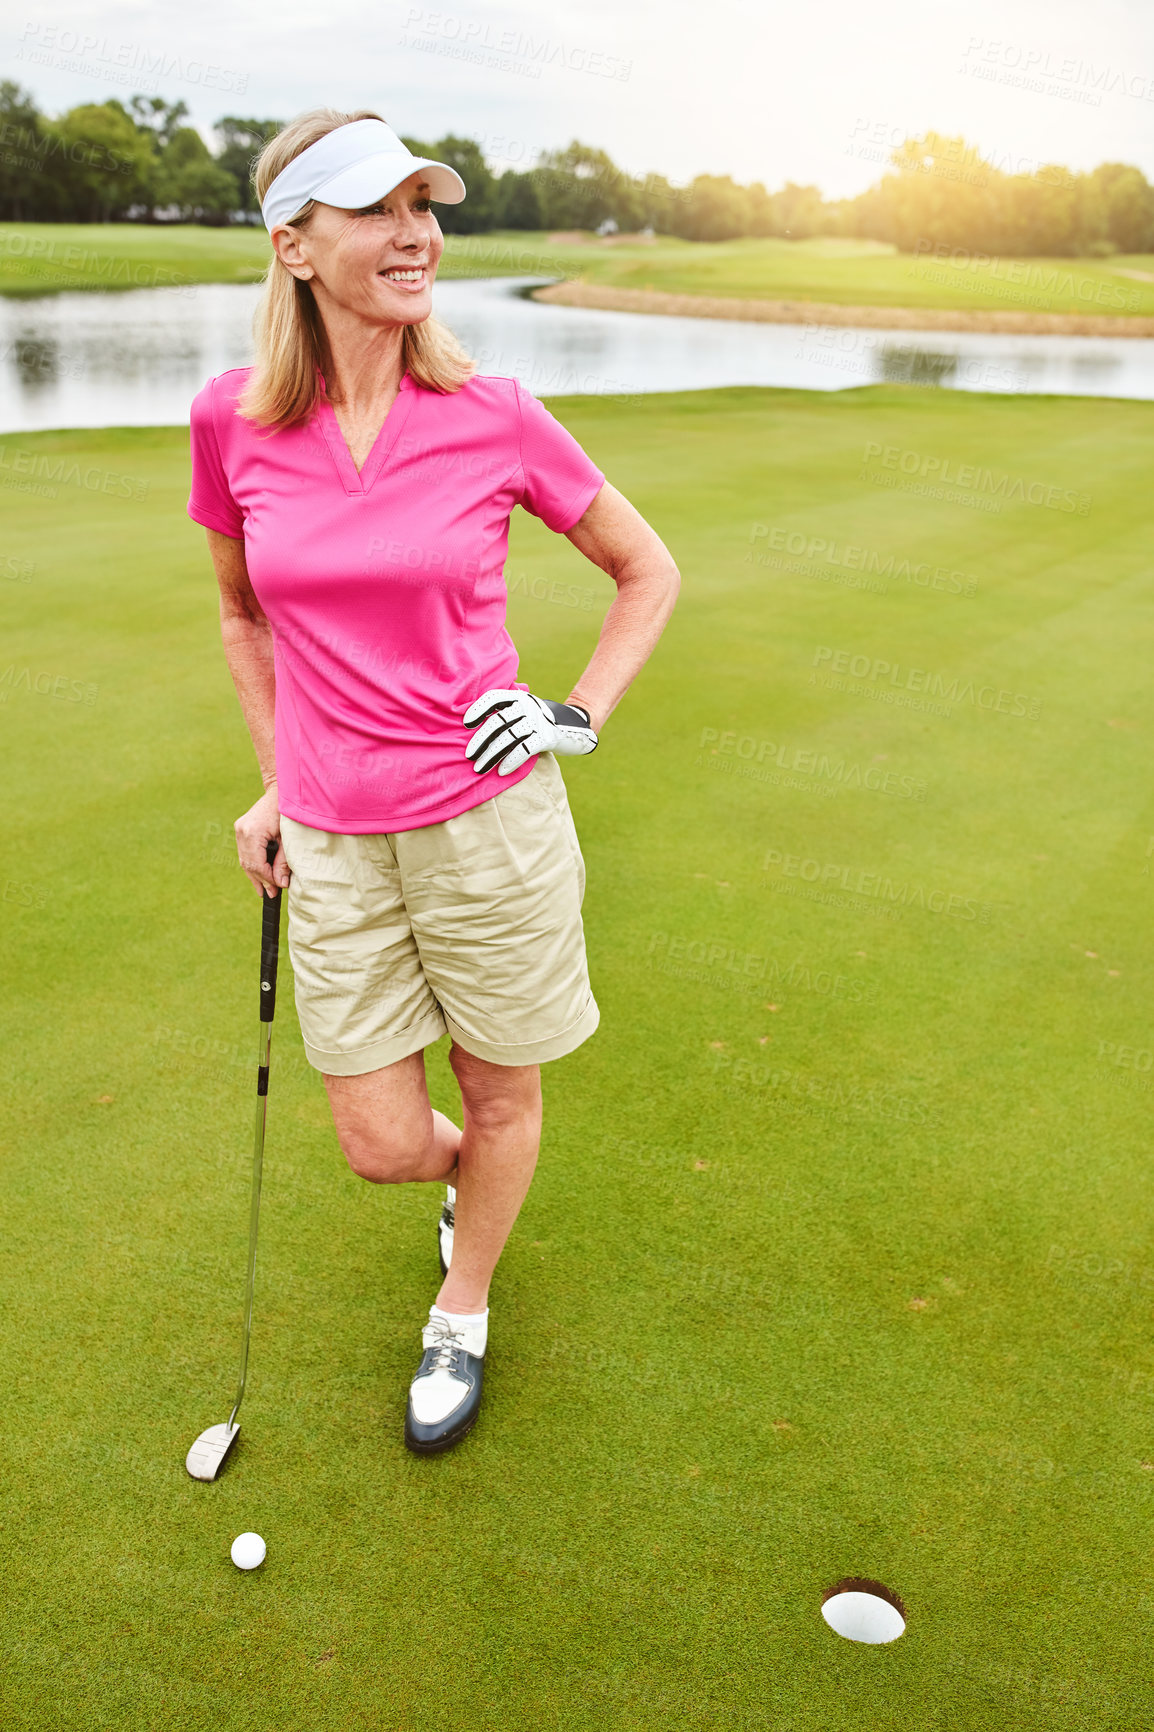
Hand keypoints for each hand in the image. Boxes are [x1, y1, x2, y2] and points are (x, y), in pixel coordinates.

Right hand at [234, 784, 290, 898]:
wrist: (280, 791)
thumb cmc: (288, 813)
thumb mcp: (289, 839)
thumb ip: (284, 862)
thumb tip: (281, 883)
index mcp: (253, 832)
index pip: (257, 864)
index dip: (268, 879)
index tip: (278, 889)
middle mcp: (242, 831)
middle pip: (248, 864)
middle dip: (261, 880)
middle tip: (271, 894)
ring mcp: (239, 829)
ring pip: (244, 860)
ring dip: (254, 875)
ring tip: (264, 890)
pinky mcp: (241, 829)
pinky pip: (245, 852)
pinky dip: (252, 865)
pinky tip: (258, 876)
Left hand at [461, 689, 598, 774]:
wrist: (574, 728)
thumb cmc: (540, 722)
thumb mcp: (525, 710)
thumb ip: (506, 713)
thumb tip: (473, 728)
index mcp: (519, 697)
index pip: (494, 698)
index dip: (478, 709)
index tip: (465, 724)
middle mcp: (528, 706)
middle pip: (498, 722)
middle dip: (480, 740)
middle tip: (469, 755)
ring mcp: (538, 721)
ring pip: (509, 738)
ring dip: (491, 755)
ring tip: (480, 768)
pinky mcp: (547, 737)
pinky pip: (524, 749)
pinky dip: (511, 761)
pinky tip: (501, 771)